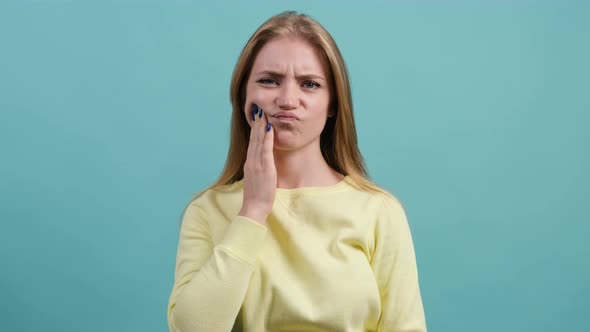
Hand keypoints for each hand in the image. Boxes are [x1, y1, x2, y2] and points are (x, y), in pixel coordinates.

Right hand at [238, 103, 276, 224]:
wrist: (253, 208)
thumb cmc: (257, 197)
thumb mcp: (257, 180)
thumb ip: (260, 170)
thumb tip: (264, 163)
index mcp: (250, 163)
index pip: (252, 143)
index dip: (254, 129)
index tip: (256, 118)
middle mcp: (251, 161)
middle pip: (253, 138)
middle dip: (256, 123)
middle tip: (258, 109)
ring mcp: (256, 163)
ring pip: (258, 140)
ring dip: (260, 125)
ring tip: (262, 113)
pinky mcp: (264, 168)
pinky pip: (265, 149)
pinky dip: (266, 137)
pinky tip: (269, 127)